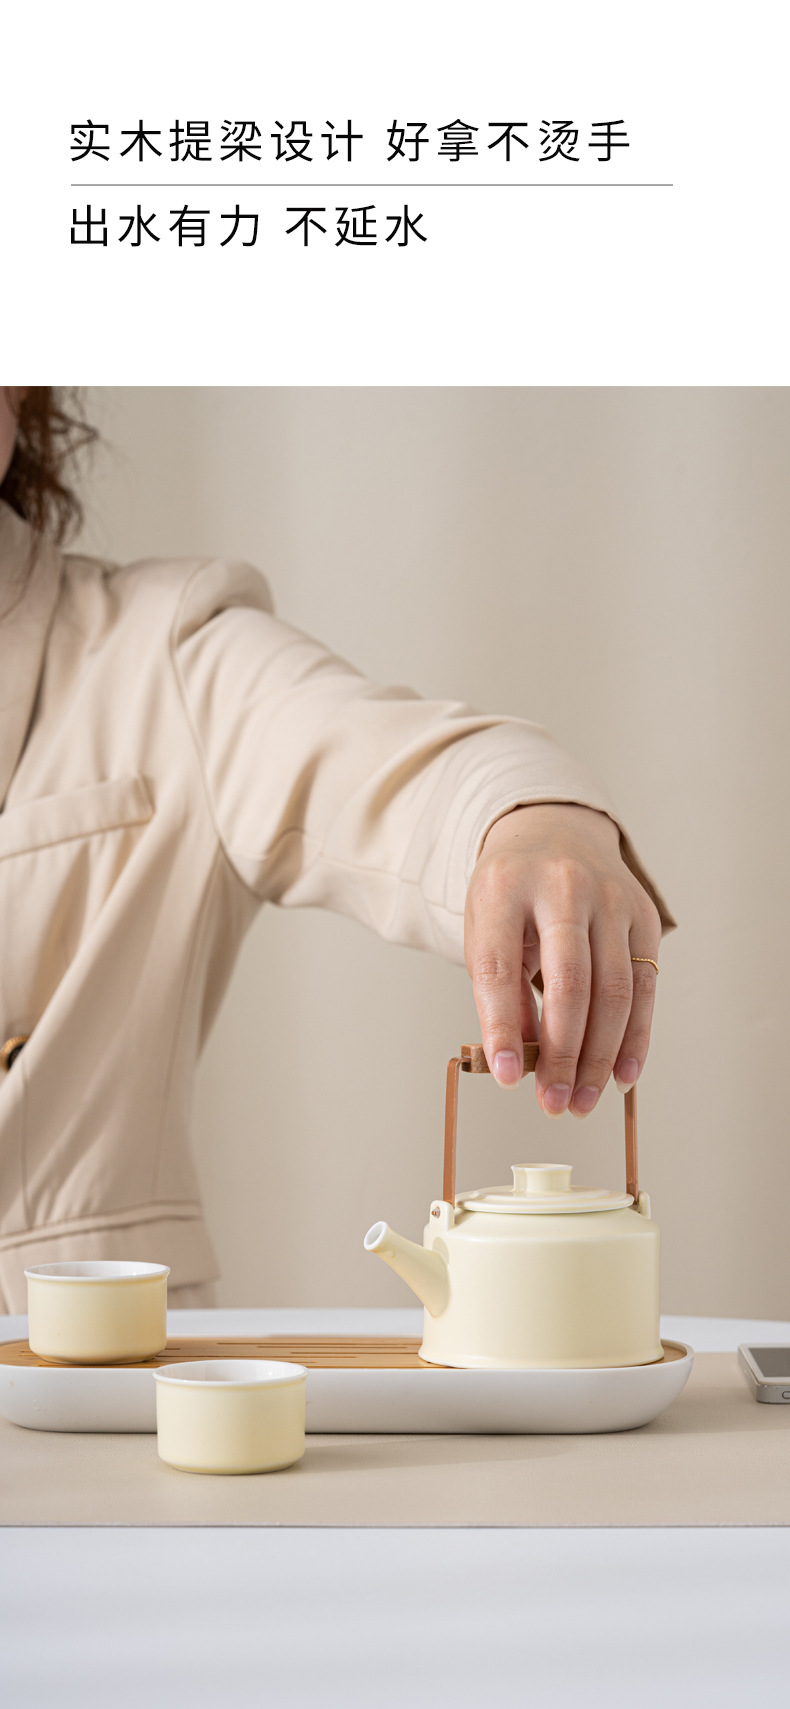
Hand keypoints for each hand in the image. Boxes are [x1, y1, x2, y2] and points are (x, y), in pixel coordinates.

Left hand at [464, 802, 661, 1114]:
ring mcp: (611, 899)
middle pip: (569, 982)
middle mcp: (562, 887)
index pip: (500, 965)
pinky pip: (645, 988)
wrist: (554, 833)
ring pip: (614, 991)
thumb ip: (500, 993)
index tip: (504, 1077)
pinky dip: (635, 1039)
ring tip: (580, 1100)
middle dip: (562, 1053)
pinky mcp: (645, 917)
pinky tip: (621, 1076)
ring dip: (599, 1057)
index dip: (502, 1027)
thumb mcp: (486, 931)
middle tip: (552, 1103)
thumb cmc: (512, 895)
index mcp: (505, 887)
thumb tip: (520, 1063)